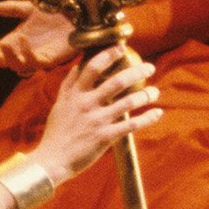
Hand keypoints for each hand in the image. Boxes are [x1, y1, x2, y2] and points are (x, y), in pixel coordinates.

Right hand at [0, 0, 75, 73]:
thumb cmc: (54, 11)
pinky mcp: (51, 59)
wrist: (76, 13)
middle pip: (5, 63)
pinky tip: (22, 41)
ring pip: (19, 67)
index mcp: (17, 41)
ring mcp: (38, 57)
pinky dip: (27, 54)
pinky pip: (37, 63)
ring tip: (1, 44)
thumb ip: (10, 8)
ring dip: (8, 57)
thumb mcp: (28, 7)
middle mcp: (25, 52)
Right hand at [30, 46, 160, 181]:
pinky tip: (157, 113)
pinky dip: (147, 118)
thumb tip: (78, 66)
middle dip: (137, 71)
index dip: (109, 55)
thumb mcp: (59, 105)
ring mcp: (97, 121)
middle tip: (150, 66)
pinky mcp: (105, 137)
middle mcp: (87, 104)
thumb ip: (69, 85)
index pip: (93, 67)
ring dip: (145, 95)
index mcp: (75, 94)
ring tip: (155, 91)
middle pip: (117, 82)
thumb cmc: (56, 132)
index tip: (121, 48)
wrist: (52, 160)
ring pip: (128, 102)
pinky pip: (131, 125)